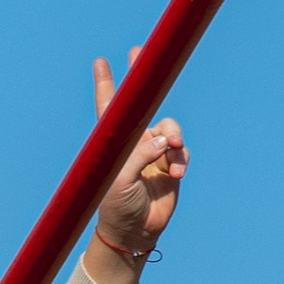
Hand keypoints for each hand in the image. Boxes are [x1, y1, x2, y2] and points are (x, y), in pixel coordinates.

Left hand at [87, 52, 187, 283]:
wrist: (135, 232)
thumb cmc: (117, 206)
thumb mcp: (121, 180)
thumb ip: (141, 155)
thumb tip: (164, 140)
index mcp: (115, 143)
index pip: (110, 108)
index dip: (105, 84)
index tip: (99, 61)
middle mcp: (135, 141)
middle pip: (143, 103)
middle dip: (144, 78)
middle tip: (140, 51)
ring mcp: (155, 151)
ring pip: (171, 127)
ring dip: (174, 137)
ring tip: (172, 152)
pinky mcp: (172, 164)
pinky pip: (183, 150)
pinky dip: (181, 158)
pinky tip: (176, 173)